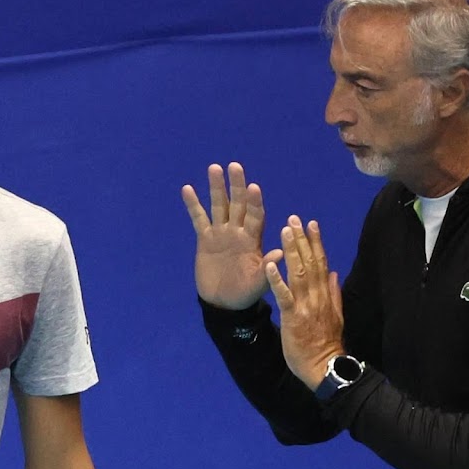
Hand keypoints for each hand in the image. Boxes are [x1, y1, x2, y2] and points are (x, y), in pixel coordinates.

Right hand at [181, 162, 282, 309]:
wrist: (224, 302)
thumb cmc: (246, 292)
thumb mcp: (259, 283)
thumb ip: (267, 268)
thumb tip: (280, 253)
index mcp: (253, 240)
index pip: (255, 216)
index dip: (254, 203)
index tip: (254, 187)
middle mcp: (237, 231)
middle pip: (238, 204)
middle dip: (237, 185)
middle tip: (235, 166)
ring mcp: (221, 233)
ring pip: (219, 206)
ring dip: (217, 188)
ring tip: (214, 168)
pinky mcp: (205, 239)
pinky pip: (199, 219)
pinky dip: (193, 204)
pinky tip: (188, 189)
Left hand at [265, 216, 344, 388]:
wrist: (324, 367)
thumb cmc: (326, 343)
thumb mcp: (336, 316)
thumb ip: (334, 293)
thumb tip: (335, 273)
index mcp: (325, 295)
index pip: (321, 263)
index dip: (316, 242)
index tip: (311, 223)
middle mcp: (317, 296)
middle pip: (310, 262)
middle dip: (302, 239)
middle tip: (294, 219)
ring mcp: (305, 305)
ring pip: (298, 273)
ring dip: (291, 251)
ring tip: (285, 231)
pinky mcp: (293, 317)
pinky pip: (284, 295)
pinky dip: (277, 279)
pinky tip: (270, 264)